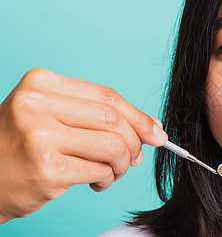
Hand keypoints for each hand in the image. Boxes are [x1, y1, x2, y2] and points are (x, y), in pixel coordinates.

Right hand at [0, 68, 167, 223]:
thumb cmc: (22, 146)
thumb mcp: (53, 116)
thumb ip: (97, 117)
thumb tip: (150, 129)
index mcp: (42, 83)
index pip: (107, 96)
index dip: (138, 116)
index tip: (156, 132)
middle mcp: (37, 104)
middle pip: (113, 120)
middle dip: (135, 142)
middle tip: (135, 158)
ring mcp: (40, 136)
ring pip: (114, 146)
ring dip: (122, 164)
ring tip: (110, 171)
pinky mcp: (47, 169)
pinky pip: (101, 170)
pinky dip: (107, 178)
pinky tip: (95, 181)